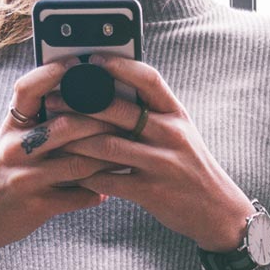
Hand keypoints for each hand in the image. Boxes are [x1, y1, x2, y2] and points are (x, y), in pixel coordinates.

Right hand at [0, 61, 120, 269]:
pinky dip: (96, 193)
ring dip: (107, 160)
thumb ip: (37, 122)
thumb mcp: (10, 141)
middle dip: (101, 123)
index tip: (79, 63)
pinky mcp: (37, 206)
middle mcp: (15, 149)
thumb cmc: (2, 173)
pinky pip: (77, 197)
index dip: (53, 73)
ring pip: (78, 163)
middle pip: (66, 126)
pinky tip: (108, 190)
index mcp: (11, 128)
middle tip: (128, 119)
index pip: (27, 89)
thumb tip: (80, 99)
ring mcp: (25, 178)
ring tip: (126, 155)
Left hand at [54, 56, 254, 249]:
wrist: (216, 209)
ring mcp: (162, 164)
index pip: (148, 79)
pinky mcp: (151, 192)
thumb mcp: (179, 133)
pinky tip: (70, 173)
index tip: (92, 60)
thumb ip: (151, 114)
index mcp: (177, 114)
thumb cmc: (189, 166)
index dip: (119, 66)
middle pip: (120, 111)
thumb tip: (109, 92)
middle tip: (54, 100)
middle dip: (81, 104)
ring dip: (76, 141)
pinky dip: (86, 177)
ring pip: (108, 146)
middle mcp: (171, 135)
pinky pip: (109, 181)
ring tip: (53, 136)